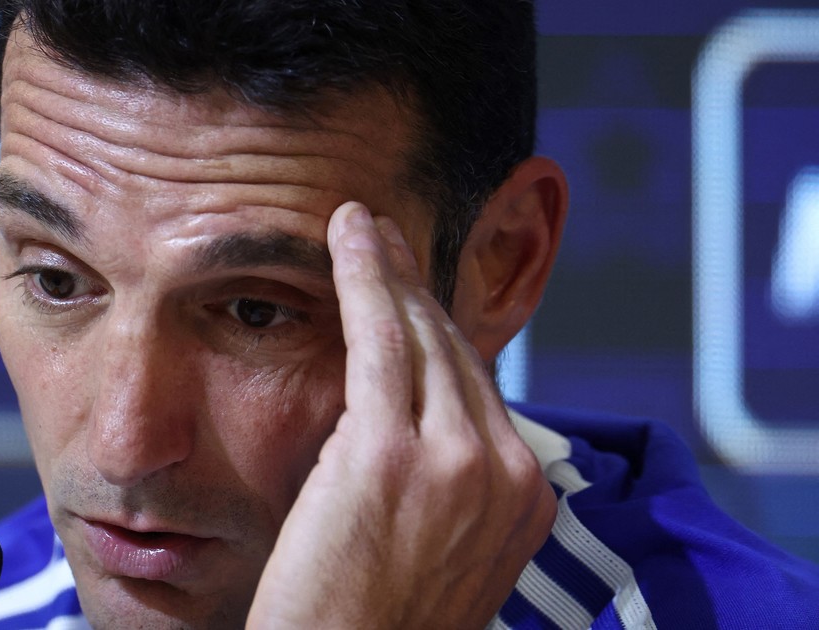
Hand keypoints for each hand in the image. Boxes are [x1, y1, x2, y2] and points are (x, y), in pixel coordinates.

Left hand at [247, 202, 556, 627]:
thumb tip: (417, 430)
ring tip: (359, 227)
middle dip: (415, 289)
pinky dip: (363, 277)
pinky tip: (345, 235)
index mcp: (526, 500)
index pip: (481, 389)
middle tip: (384, 240)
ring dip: (387, 270)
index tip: (411, 294)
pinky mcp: (390, 451)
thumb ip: (448, 489)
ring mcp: (455, 459)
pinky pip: (377, 337)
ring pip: (420, 334)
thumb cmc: (374, 623)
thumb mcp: (441, 554)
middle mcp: (506, 472)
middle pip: (456, 352)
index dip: (440, 331)